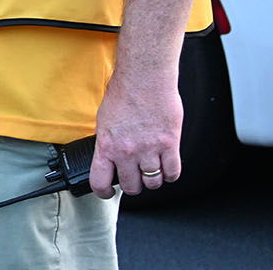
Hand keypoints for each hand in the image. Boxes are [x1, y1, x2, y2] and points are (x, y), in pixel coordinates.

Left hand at [90, 67, 182, 197]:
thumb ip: (107, 143)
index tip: (107, 192)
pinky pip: (173, 172)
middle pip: (131, 186)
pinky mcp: (170, 145)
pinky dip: (170, 175)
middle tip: (134, 179)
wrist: (144, 78)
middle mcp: (127, 151)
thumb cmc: (124, 93)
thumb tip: (109, 158)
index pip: (99, 181)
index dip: (103, 192)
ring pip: (153, 183)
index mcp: (106, 145)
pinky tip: (166, 169)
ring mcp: (150, 150)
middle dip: (132, 186)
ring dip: (152, 180)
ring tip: (150, 172)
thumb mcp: (103, 121)